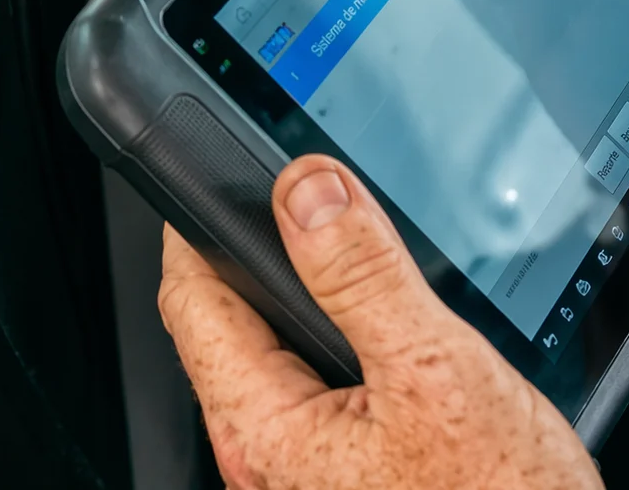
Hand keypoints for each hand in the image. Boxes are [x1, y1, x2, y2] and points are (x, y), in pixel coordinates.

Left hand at [158, 155, 599, 489]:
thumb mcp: (435, 367)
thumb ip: (364, 276)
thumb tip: (309, 194)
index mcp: (270, 432)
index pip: (193, 305)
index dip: (198, 227)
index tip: (218, 170)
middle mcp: (275, 461)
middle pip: (229, 332)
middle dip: (252, 255)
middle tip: (291, 194)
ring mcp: (313, 473)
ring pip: (280, 361)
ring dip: (303, 297)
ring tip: (343, 244)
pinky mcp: (355, 475)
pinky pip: (323, 391)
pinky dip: (343, 338)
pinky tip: (390, 322)